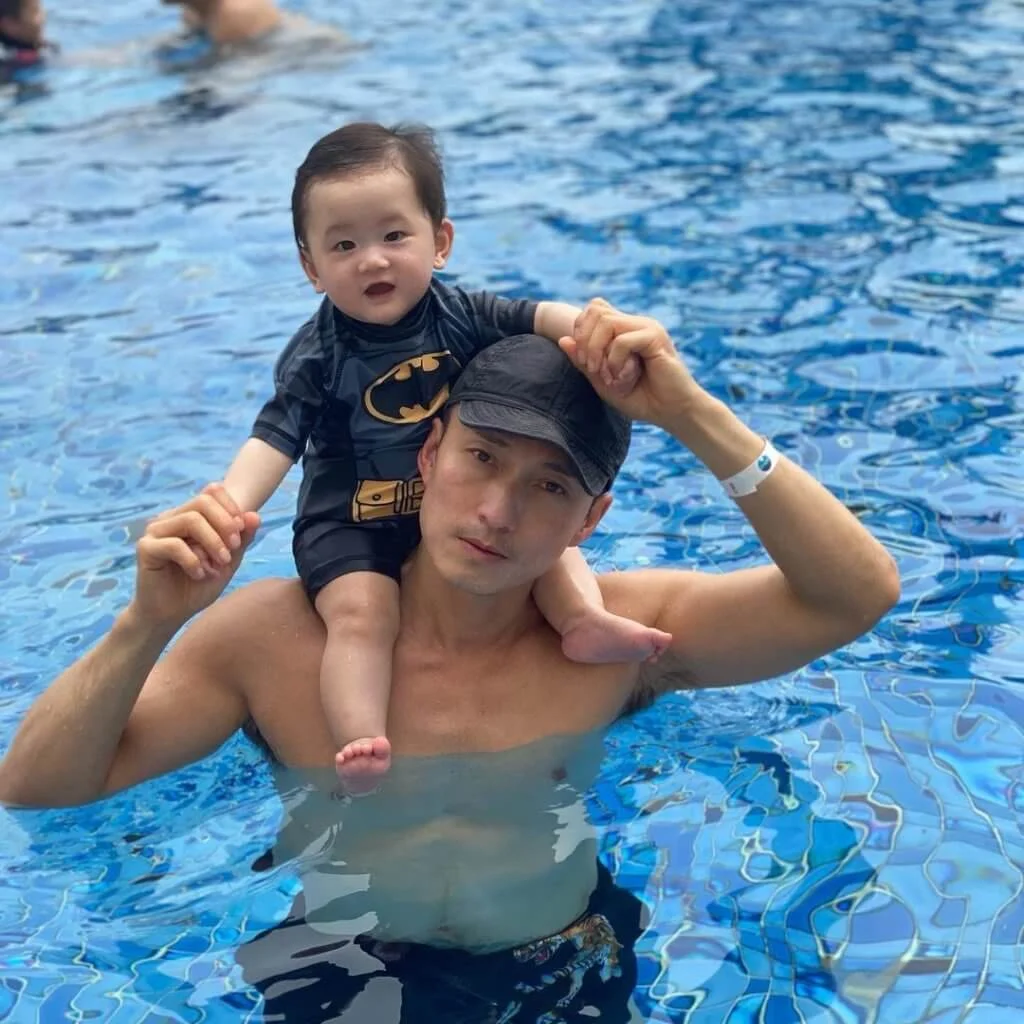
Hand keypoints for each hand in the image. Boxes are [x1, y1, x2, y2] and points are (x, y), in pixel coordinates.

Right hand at [130, 484, 259, 629]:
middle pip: (202, 502)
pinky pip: (175, 544)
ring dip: (212, 542)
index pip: (212, 491)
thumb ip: (241, 538)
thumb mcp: (228, 561)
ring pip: (190, 520)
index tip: (241, 532)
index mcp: (189, 515)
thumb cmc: (198, 586)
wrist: (171, 614)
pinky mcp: (146, 548)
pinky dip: (194, 560)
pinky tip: (200, 575)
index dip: (232, 508)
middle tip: (233, 549)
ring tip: (220, 565)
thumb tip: (255, 516)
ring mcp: (156, 531)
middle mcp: (171, 518)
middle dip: (225, 524)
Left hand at [558, 299, 699, 427]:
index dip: (581, 331)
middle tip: (592, 368)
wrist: (672, 412)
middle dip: (585, 340)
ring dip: (598, 352)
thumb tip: (563, 339)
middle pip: (596, 310)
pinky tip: (621, 378)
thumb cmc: (641, 398)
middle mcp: (635, 323)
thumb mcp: (603, 382)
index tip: (585, 361)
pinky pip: (622, 340)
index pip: (594, 309)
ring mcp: (646, 328)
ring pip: (606, 322)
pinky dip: (614, 361)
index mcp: (624, 330)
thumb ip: (584, 362)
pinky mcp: (656, 338)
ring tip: (606, 376)